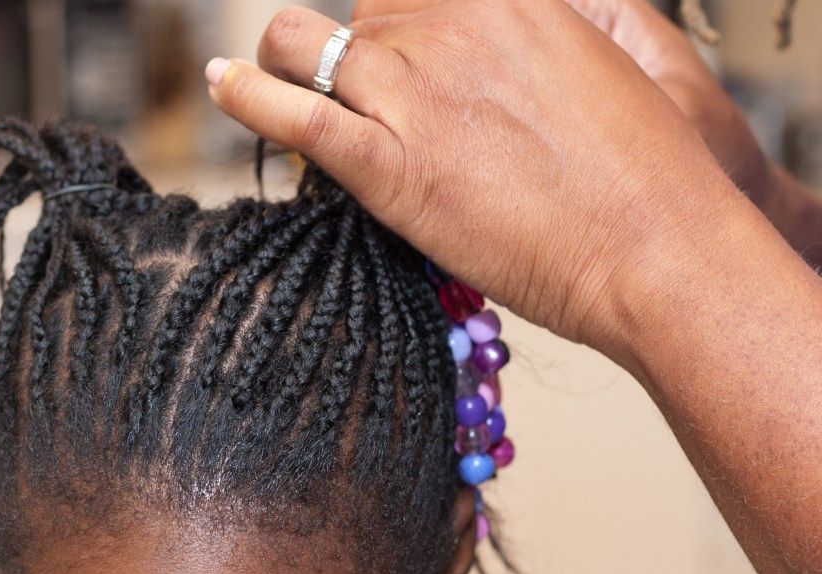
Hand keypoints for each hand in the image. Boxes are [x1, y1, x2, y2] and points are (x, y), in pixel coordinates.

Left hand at [204, 0, 759, 360]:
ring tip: (270, 80)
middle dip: (354, 50)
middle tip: (362, 95)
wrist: (654, 246)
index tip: (389, 39)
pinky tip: (223, 86)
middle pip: (362, 12)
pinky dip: (245, 95)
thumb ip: (527, 42)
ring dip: (285, 59)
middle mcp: (452, 23)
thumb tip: (486, 53)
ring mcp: (413, 89)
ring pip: (301, 41)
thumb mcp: (592, 68)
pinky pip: (288, 111)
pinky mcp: (387, 164)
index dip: (399, 15)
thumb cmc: (638, 175)